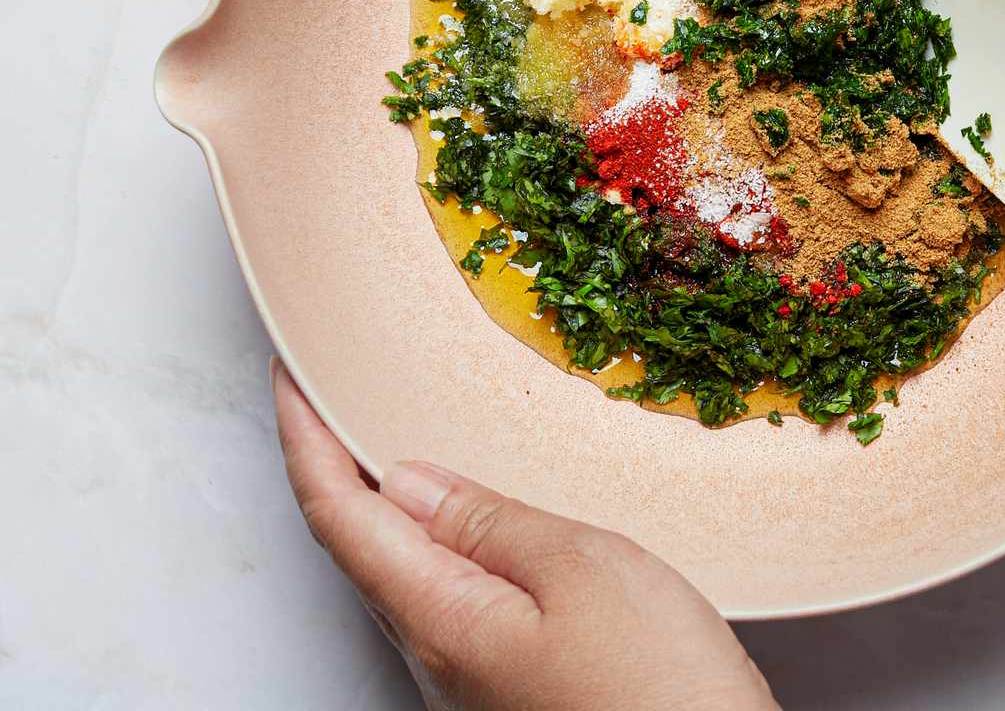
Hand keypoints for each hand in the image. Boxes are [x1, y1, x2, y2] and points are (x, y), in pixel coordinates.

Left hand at [272, 358, 777, 709]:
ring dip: (385, 503)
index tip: (290, 378)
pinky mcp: (512, 687)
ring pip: (404, 574)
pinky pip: (450, 598)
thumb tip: (412, 483)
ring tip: (391, 438)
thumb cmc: (659, 690)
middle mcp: (440, 659)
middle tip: (333, 392)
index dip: (305, 440)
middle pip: (359, 547)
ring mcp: (472, 680)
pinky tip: (470, 520)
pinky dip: (438, 541)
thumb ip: (491, 525)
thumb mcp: (583, 573)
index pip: (340, 515)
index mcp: (442, 621)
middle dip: (335, 464)